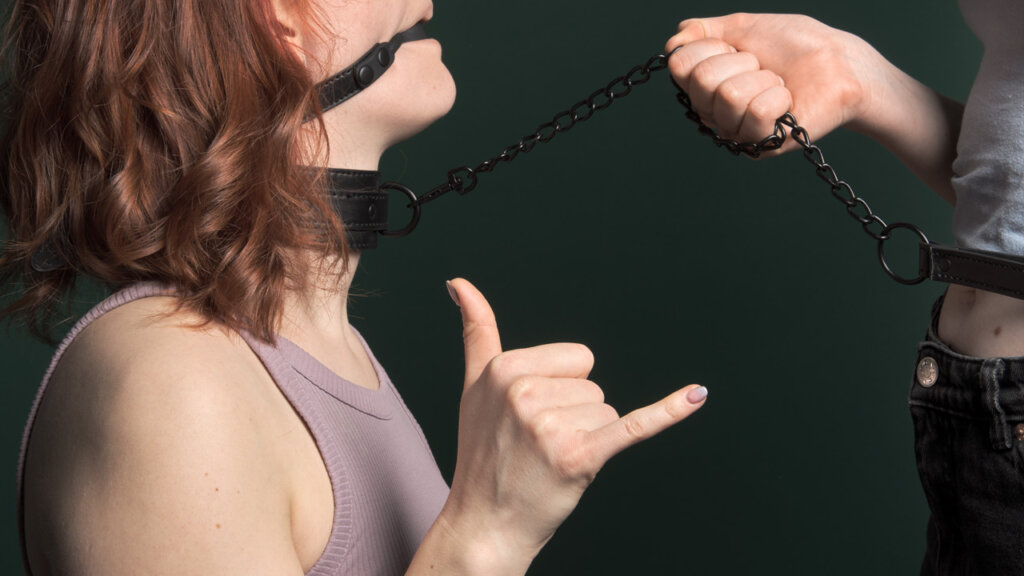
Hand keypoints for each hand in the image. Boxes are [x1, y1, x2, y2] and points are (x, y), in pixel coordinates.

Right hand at [437, 278, 706, 569]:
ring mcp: (550, 426)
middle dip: (575, 414)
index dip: (561, 389)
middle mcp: (524, 393)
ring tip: (548, 459)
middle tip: (538, 443)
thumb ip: (476, 331)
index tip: (527, 417)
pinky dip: (667, 412)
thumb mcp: (473, 386)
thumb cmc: (484, 453)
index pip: (578, 358)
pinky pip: (634, 426)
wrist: (485, 522)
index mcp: (504, 368)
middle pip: (594, 385)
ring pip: (608, 412)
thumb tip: (459, 282)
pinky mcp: (578, 457)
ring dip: (587, 438)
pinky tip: (697, 395)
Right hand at [665, 13, 889, 150]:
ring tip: (777, 83)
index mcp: (706, 85)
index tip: (737, 47)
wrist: (840, 63)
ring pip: (728, 97)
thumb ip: (706, 30)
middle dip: (740, 62)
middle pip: (702, 81)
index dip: (711, 47)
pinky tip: (788, 101)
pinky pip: (755, 113)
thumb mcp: (745, 27)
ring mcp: (735, 131)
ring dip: (762, 79)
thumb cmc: (797, 46)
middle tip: (762, 66)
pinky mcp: (760, 145)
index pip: (680, 65)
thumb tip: (675, 38)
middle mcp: (714, 111)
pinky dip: (778, 97)